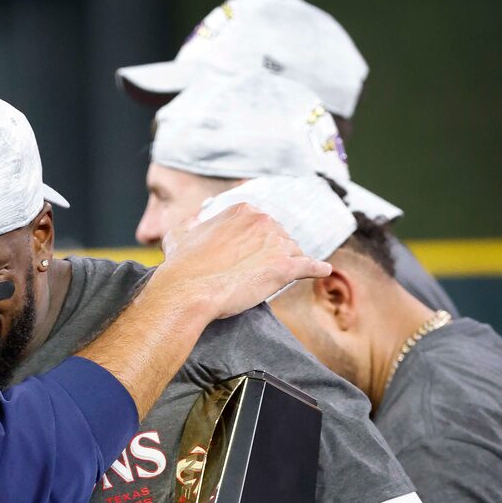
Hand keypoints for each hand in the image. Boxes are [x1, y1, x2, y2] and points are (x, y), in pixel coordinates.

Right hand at [157, 204, 331, 325]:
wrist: (187, 292)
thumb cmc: (181, 267)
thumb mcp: (179, 235)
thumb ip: (192, 222)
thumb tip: (198, 215)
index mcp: (242, 210)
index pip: (262, 223)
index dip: (257, 241)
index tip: (252, 254)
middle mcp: (263, 221)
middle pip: (280, 236)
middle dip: (274, 251)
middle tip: (260, 271)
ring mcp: (276, 243)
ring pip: (294, 251)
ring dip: (289, 263)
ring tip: (277, 278)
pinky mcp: (285, 268)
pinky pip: (310, 266)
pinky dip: (317, 269)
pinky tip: (322, 270)